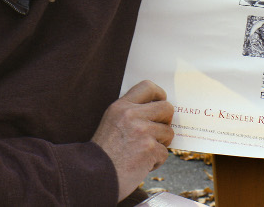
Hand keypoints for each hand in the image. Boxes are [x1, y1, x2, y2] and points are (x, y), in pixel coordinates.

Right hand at [92, 80, 173, 200]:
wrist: (95, 176)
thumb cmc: (104, 153)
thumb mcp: (111, 122)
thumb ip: (131, 113)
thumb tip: (158, 111)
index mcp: (121, 106)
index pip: (147, 87)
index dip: (159, 94)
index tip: (159, 104)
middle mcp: (132, 115)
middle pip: (166, 108)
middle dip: (165, 122)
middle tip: (156, 133)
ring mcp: (142, 131)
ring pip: (168, 132)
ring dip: (160, 144)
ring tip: (143, 152)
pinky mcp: (150, 148)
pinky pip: (164, 152)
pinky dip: (156, 161)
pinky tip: (141, 164)